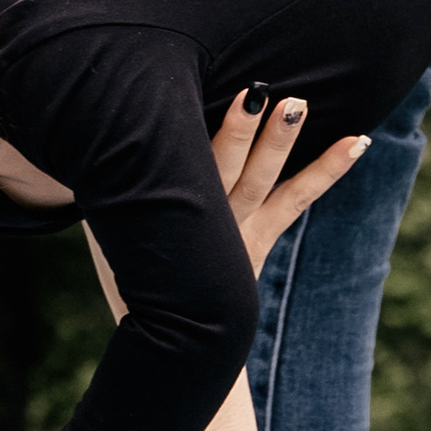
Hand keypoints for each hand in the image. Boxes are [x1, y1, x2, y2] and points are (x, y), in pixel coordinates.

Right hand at [80, 93, 370, 321]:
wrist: (173, 342)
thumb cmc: (130, 274)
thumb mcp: (105, 233)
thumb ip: (104, 190)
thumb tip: (72, 134)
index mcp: (162, 212)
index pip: (171, 164)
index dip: (175, 129)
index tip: (178, 89)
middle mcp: (203, 219)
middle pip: (220, 168)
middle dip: (237, 131)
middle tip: (256, 91)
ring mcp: (238, 227)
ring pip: (261, 180)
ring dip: (279, 143)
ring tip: (299, 104)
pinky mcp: (263, 233)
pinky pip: (299, 198)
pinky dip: (329, 169)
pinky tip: (358, 140)